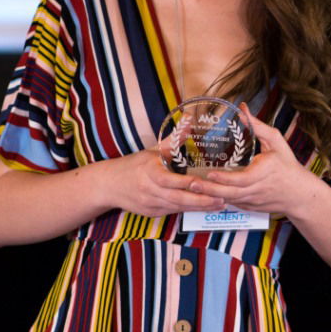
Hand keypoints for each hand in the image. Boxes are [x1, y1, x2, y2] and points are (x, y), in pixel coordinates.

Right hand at [111, 148, 227, 217]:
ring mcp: (150, 204)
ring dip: (199, 207)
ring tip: (219, 205)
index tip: (204, 183)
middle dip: (200, 201)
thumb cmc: (134, 165)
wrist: (109, 185)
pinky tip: (205, 208)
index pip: (170, 180)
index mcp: (149, 172)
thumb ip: (173, 138)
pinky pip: (173, 212)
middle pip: (178, 198)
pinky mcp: (152, 213)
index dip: (187, 184)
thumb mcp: (152, 150)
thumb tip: (189, 119)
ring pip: (178, 207)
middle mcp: (150, 190)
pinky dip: (188, 210)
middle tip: (221, 200)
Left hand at [188, 104, 312, 216]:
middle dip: (209, 189)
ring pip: (227, 201)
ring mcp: (251, 200)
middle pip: (229, 193)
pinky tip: (203, 194)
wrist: (299, 194)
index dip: (225, 178)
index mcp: (262, 173)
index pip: (241, 179)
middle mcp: (255, 190)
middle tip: (190, 183)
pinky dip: (217, 200)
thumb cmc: (287, 165)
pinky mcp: (249, 206)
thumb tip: (242, 108)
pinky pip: (231, 203)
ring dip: (209, 195)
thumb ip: (258, 126)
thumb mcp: (276, 142)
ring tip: (191, 188)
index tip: (210, 172)